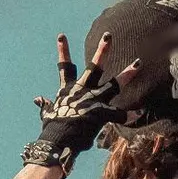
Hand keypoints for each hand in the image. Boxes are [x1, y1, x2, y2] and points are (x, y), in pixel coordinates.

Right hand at [22, 34, 141, 177]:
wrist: (56, 143)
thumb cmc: (52, 130)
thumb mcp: (47, 114)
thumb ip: (45, 105)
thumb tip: (38, 99)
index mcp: (68, 89)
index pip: (65, 67)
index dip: (63, 51)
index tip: (62, 36)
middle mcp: (82, 90)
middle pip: (94, 67)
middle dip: (102, 50)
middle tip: (108, 35)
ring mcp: (93, 100)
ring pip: (114, 84)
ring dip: (127, 74)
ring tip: (138, 63)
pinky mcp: (101, 113)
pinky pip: (119, 114)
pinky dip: (129, 115)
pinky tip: (139, 113)